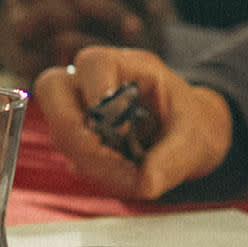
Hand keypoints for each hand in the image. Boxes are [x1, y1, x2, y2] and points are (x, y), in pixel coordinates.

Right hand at [30, 47, 236, 200]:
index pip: (93, 63)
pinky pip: (70, 154)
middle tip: (104, 158)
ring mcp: (81, 109)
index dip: (98, 95)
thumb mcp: (196, 138)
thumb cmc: (191, 124)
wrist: (189, 135)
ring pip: (58, 129)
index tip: (122, 129)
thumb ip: (173, 159)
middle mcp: (96, 82)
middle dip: (71, 130)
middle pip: (52, 87)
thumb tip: (146, 183)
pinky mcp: (79, 137)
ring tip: (131, 175)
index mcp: (128, 65)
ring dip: (89, 160)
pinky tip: (124, 176)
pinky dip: (94, 171)